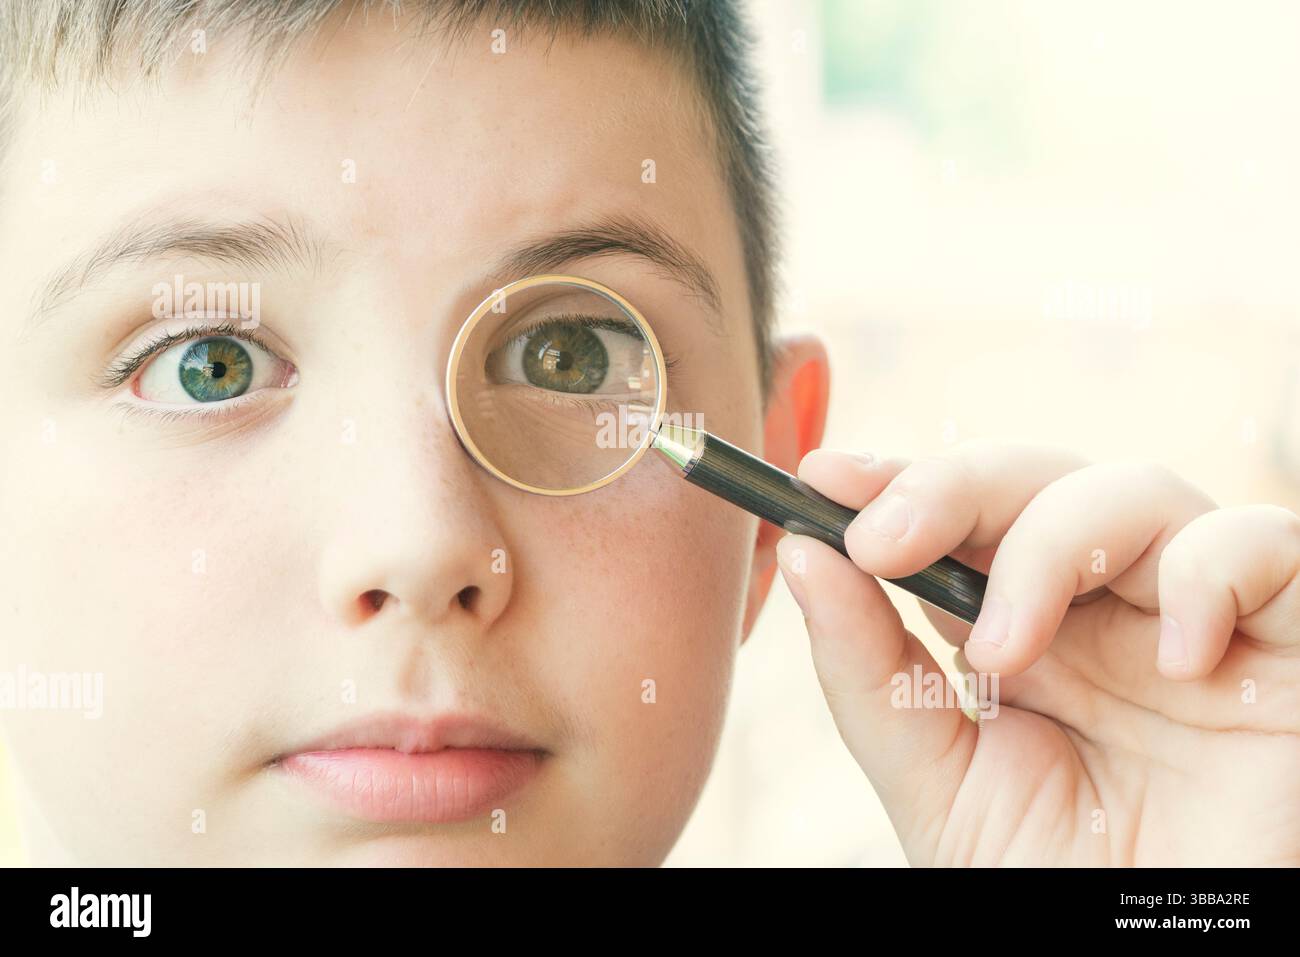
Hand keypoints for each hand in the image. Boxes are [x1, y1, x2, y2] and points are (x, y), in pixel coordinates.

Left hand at [776, 442, 1299, 864]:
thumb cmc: (1053, 882)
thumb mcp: (934, 782)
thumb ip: (868, 674)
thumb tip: (803, 555)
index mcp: (1020, 627)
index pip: (960, 517)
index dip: (898, 480)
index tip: (821, 477)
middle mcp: (1105, 608)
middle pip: (1038, 478)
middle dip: (952, 488)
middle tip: (880, 542)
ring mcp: (1192, 618)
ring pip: (1137, 489)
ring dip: (1051, 546)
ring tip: (1004, 656)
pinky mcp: (1288, 641)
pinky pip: (1263, 544)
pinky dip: (1207, 574)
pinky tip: (1169, 664)